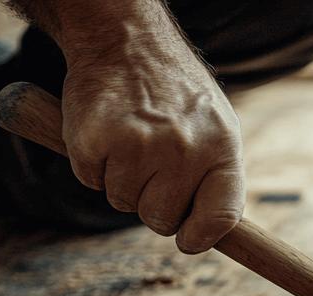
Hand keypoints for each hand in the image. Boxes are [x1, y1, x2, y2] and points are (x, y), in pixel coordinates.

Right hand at [59, 32, 243, 252]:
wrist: (125, 38)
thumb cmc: (173, 91)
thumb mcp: (213, 126)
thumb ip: (216, 177)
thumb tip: (208, 234)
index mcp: (221, 147)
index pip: (221, 218)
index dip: (200, 237)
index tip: (187, 239)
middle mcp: (184, 149)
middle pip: (162, 220)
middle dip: (151, 202)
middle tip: (150, 163)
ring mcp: (139, 146)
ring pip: (123, 203)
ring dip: (120, 179)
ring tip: (129, 138)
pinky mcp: (95, 141)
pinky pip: (91, 181)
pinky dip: (93, 164)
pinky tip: (105, 131)